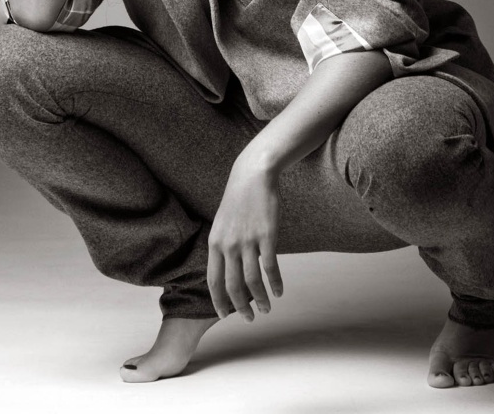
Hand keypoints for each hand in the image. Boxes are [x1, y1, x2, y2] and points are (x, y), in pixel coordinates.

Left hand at [207, 159, 282, 322]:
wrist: (252, 175)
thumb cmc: (238, 200)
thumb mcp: (222, 223)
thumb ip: (223, 246)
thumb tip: (228, 270)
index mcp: (215, 242)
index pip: (213, 280)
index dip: (219, 301)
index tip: (224, 315)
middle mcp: (229, 244)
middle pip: (233, 286)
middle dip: (241, 307)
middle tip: (249, 318)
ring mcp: (248, 240)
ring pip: (253, 281)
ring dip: (261, 300)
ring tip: (267, 309)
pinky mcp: (267, 236)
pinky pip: (270, 267)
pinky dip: (276, 283)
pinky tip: (279, 291)